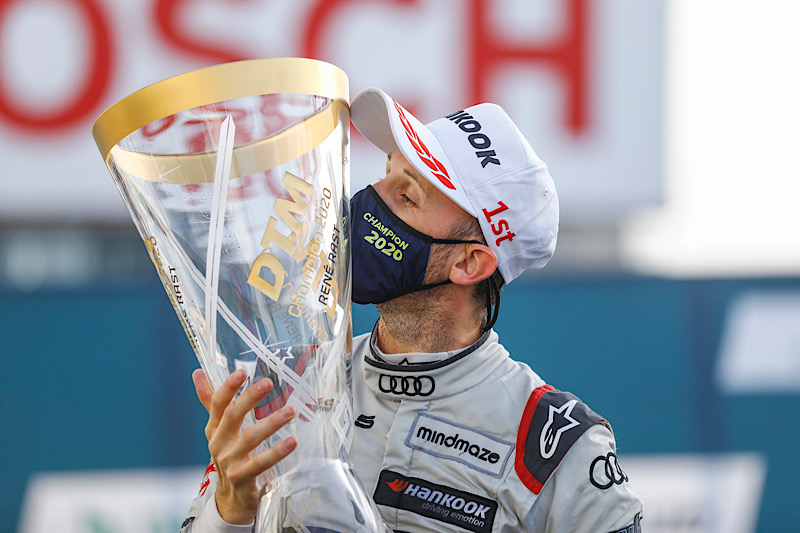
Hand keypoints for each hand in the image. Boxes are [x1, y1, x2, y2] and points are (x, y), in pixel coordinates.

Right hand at [192, 368, 297, 524]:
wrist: (230, 497)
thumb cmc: (228, 455)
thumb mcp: (218, 429)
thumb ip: (211, 401)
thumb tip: (197, 372)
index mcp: (214, 428)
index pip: (217, 404)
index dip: (228, 387)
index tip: (241, 372)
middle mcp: (219, 442)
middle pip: (232, 416)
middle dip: (249, 398)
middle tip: (268, 382)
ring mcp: (229, 460)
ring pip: (250, 438)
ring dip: (271, 423)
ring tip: (290, 411)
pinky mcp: (242, 476)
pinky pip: (261, 462)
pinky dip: (277, 452)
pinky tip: (292, 441)